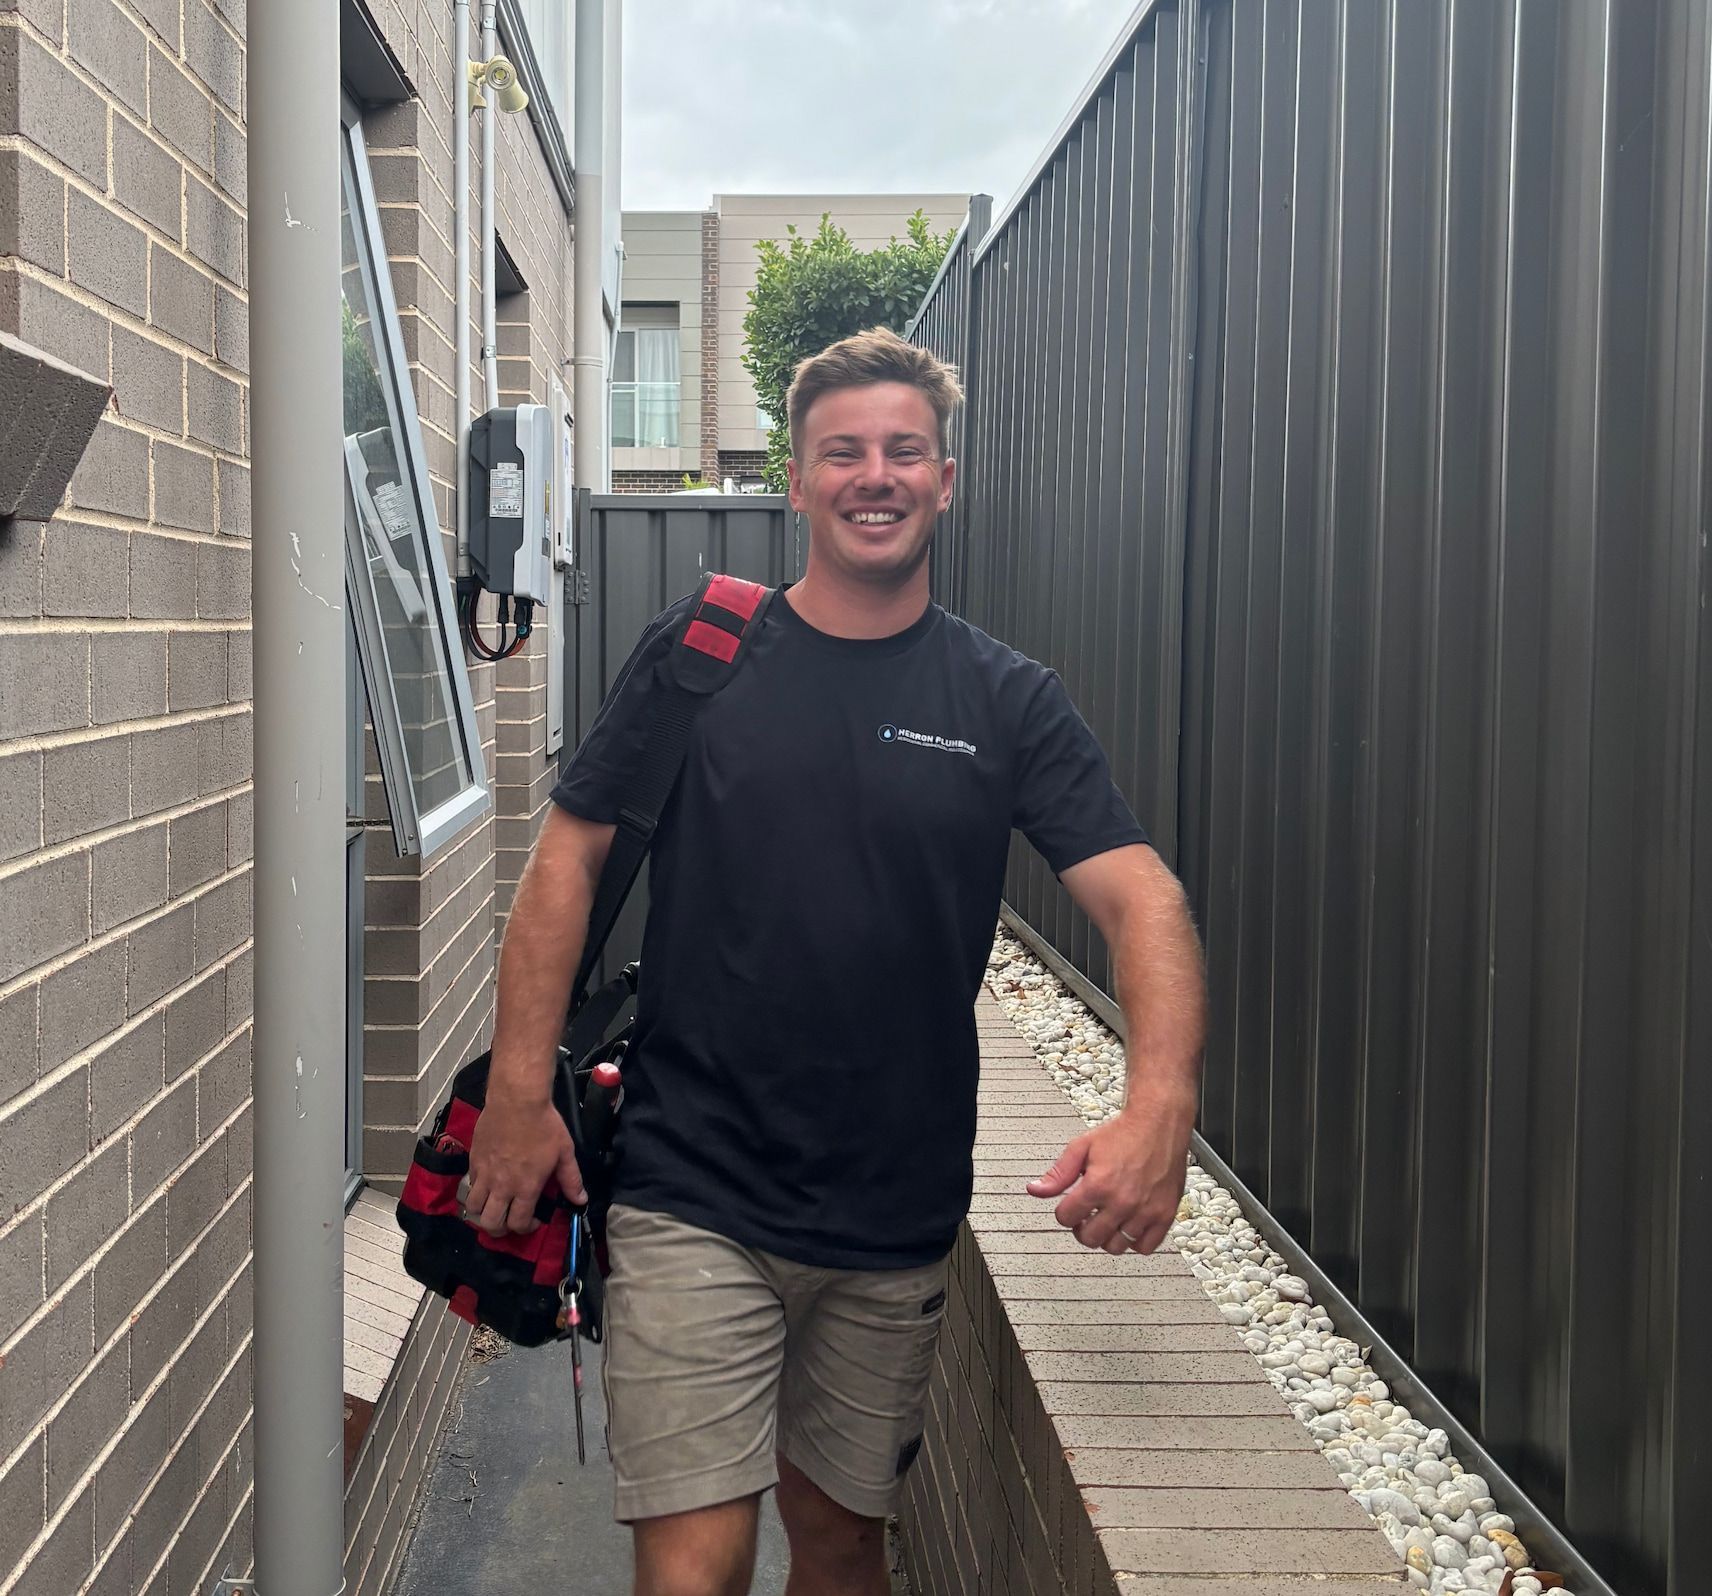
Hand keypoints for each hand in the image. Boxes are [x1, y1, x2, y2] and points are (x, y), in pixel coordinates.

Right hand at [465, 1089, 584, 1235]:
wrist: (517, 1100)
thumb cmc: (544, 1124)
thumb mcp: (565, 1152)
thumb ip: (571, 1180)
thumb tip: (580, 1201)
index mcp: (525, 1187)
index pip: (518, 1223)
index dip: (525, 1228)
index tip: (532, 1220)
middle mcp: (501, 1186)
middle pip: (490, 1223)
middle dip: (499, 1229)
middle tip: (508, 1221)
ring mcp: (484, 1174)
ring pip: (474, 1208)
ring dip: (483, 1213)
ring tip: (494, 1206)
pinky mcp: (473, 1160)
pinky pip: (469, 1185)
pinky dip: (476, 1191)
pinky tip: (487, 1184)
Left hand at [1026, 1096, 1192, 1254]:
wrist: (1158, 1124)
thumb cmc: (1123, 1133)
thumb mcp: (1082, 1147)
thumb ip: (1058, 1173)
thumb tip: (1036, 1190)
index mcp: (1098, 1185)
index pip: (1066, 1218)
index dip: (1064, 1212)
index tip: (1069, 1207)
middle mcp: (1122, 1201)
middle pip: (1090, 1238)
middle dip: (1081, 1229)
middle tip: (1085, 1217)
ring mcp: (1145, 1211)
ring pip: (1116, 1246)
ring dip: (1106, 1237)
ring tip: (1106, 1221)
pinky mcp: (1165, 1214)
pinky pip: (1145, 1246)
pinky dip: (1134, 1242)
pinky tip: (1129, 1227)